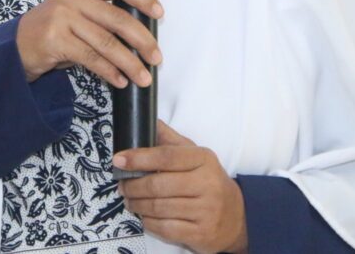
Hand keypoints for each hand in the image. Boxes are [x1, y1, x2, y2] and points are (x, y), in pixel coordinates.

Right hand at [16, 0, 162, 86]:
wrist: (13, 48)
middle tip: (157, 58)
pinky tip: (120, 80)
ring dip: (129, 63)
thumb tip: (141, 36)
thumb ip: (102, 17)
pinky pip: (91, 58)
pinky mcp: (55, 40)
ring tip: (143, 77)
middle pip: (118, 18)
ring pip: (107, 42)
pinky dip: (110, 72)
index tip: (159, 13)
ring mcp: (62, 18)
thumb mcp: (76, 15)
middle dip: (143, 41)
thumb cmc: (52, 32)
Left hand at [115, 120, 248, 253]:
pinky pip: (166, 228)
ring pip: (159, 208)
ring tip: (129, 200)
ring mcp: (205, 210)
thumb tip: (148, 122)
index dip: (139, 158)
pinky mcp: (201, 233)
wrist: (235, 215)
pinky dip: (149, 222)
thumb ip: (170, 140)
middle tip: (122, 185)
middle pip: (158, 185)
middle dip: (133, 186)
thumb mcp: (195, 155)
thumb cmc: (208, 181)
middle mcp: (207, 184)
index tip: (119, 159)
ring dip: (137, 204)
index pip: (166, 156)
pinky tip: (144, 216)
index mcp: (204, 159)